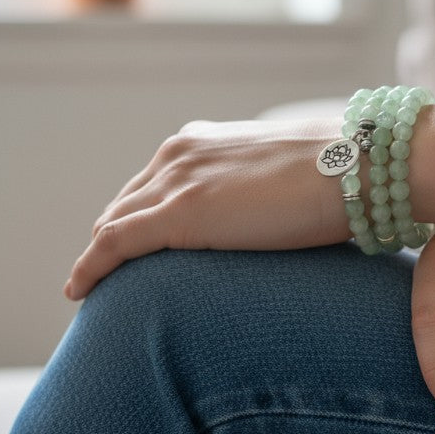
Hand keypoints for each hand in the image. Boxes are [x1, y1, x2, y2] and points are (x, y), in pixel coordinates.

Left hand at [64, 118, 348, 300]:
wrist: (354, 166)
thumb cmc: (336, 173)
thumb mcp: (281, 175)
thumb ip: (255, 189)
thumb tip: (266, 215)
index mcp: (202, 142)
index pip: (151, 185)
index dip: (135, 218)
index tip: (130, 247)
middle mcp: (179, 154)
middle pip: (125, 204)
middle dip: (112, 238)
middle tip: (107, 275)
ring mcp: (177, 181)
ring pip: (113, 225)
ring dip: (98, 256)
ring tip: (91, 287)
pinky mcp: (179, 214)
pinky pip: (113, 244)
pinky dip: (89, 267)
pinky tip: (79, 290)